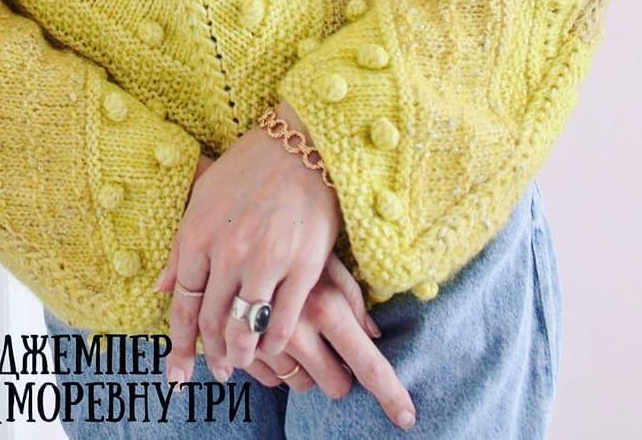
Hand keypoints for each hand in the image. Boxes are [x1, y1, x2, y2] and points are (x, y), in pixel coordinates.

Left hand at [154, 101, 342, 386]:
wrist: (300, 142)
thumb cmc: (249, 167)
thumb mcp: (203, 197)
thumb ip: (180, 245)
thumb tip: (158, 286)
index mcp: (197, 234)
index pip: (182, 303)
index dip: (180, 342)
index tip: (178, 370)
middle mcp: (227, 253)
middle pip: (212, 320)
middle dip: (211, 353)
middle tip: (215, 371)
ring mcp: (266, 261)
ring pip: (245, 327)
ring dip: (240, 354)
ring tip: (239, 364)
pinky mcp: (303, 266)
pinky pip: (284, 320)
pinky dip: (274, 342)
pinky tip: (271, 348)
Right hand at [241, 252, 416, 430]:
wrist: (234, 224)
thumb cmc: (292, 237)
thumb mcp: (328, 259)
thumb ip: (353, 298)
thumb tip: (373, 335)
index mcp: (326, 307)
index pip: (368, 364)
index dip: (390, 394)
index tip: (407, 417)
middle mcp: (297, 331)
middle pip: (335, 384)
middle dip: (339, 373)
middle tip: (332, 348)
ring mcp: (266, 343)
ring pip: (300, 384)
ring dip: (305, 368)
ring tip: (298, 332)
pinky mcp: (241, 349)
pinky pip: (270, 380)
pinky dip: (275, 366)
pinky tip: (272, 336)